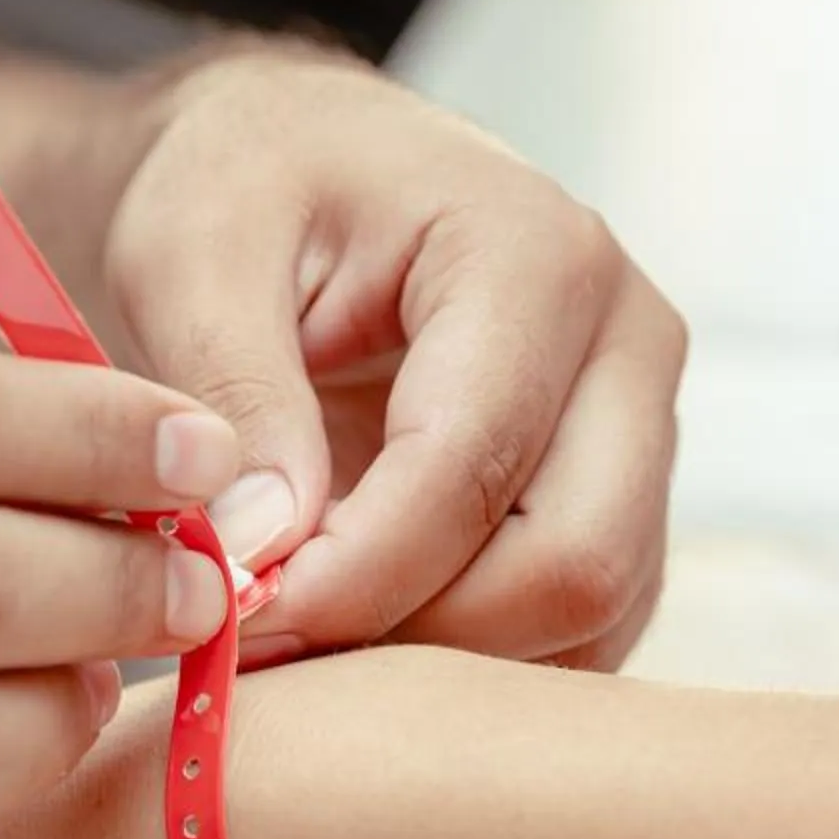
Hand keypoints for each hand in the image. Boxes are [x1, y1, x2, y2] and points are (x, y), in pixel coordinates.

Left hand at [105, 49, 685, 672]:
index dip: (351, 573)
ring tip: (299, 634)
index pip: (470, 467)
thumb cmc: (250, 191)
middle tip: (268, 642)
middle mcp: (628, 345)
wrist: (301, 171)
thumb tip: (262, 549)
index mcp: (537, 257)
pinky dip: (467, 667)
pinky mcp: (624, 507)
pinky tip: (352, 634)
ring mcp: (643, 434)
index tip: (235, 616)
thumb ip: (234, 396)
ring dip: (438, 664)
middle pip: (574, 564)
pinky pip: (577, 637)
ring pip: (587, 621)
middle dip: (413, 636)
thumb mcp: (196, 255)